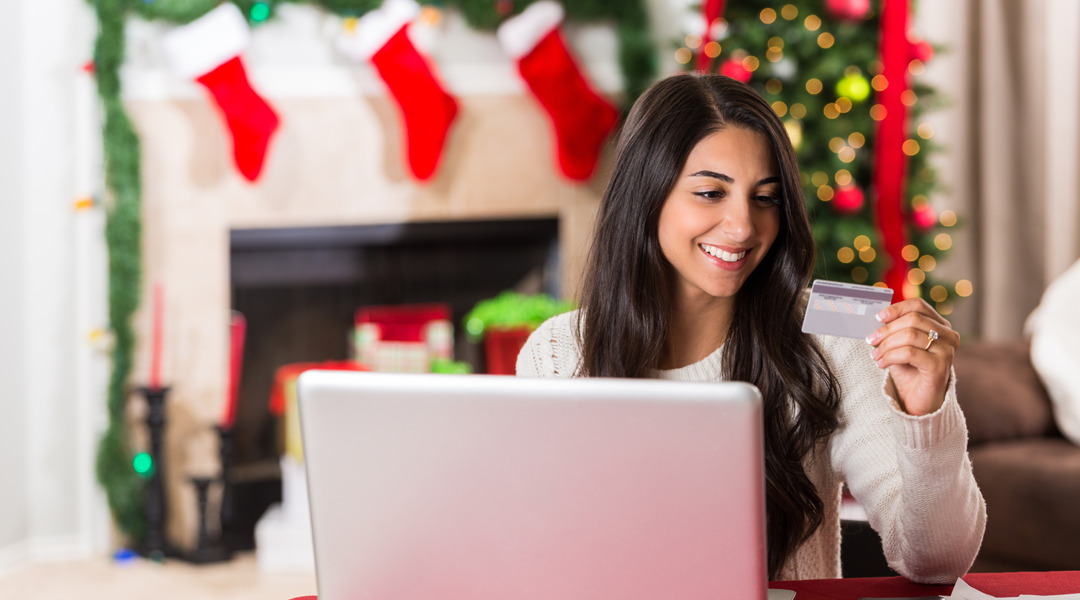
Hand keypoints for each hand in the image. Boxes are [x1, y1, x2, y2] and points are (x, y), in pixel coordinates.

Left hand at [866, 298, 958, 415]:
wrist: (917, 400)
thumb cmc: (909, 370)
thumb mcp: (899, 345)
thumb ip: (894, 330)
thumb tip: (877, 318)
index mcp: (941, 326)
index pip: (919, 306)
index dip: (896, 308)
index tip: (878, 317)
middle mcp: (949, 336)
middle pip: (913, 319)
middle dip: (887, 329)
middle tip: (871, 340)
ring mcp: (947, 351)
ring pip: (910, 335)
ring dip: (886, 345)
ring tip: (875, 355)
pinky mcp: (940, 366)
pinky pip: (909, 353)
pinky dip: (890, 356)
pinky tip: (882, 364)